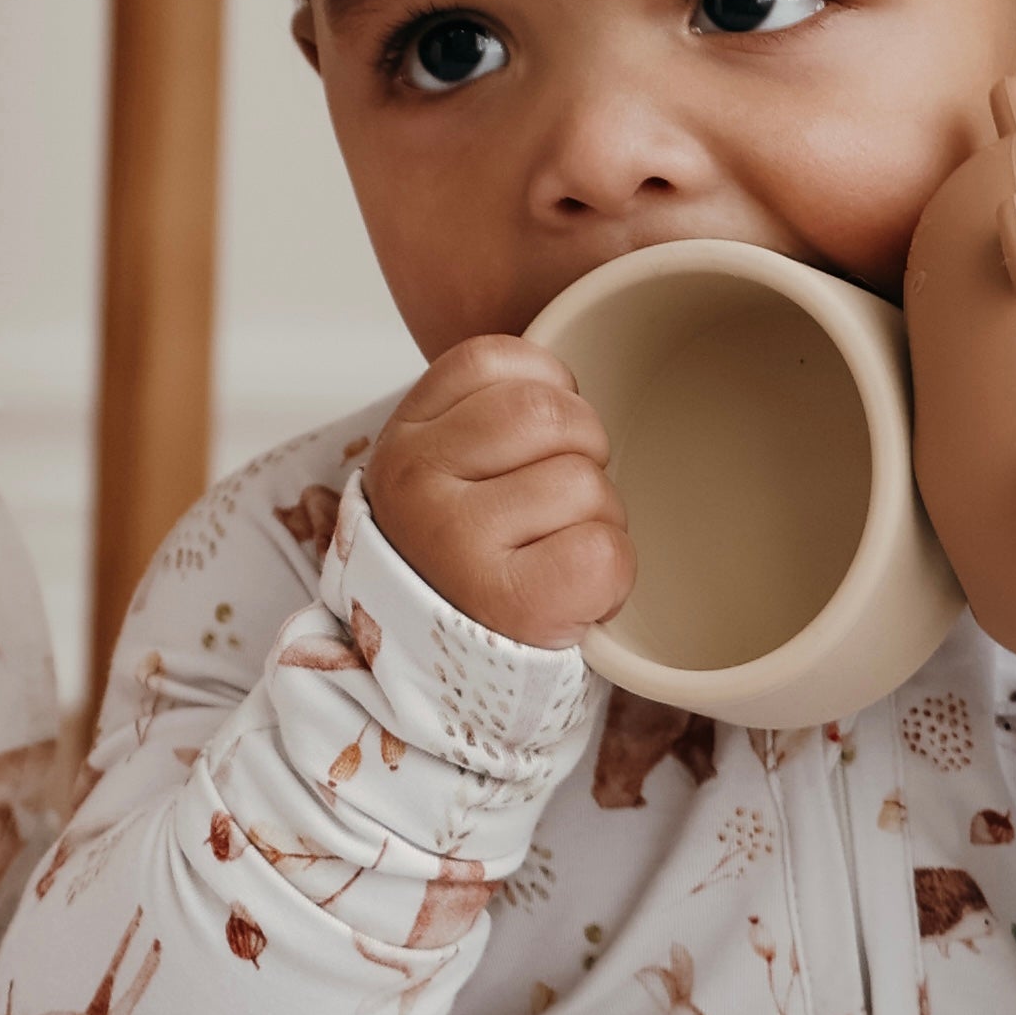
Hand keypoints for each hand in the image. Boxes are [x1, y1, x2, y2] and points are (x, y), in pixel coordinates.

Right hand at [363, 337, 633, 648]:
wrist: (439, 673)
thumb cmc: (466, 560)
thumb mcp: (447, 471)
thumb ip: (485, 409)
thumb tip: (582, 342)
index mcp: (404, 440)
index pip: (494, 360)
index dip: (542, 388)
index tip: (534, 440)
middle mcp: (416, 485)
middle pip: (549, 414)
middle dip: (580, 452)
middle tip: (557, 504)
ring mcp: (456, 544)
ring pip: (584, 482)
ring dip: (598, 518)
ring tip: (558, 551)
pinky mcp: (511, 603)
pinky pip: (604, 552)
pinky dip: (611, 575)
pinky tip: (572, 590)